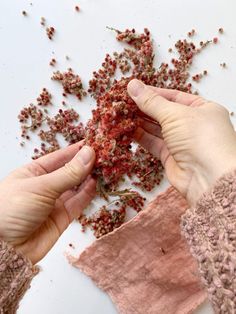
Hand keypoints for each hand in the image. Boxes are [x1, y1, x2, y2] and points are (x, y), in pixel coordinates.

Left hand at [0, 142, 95, 263]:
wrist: (3, 249)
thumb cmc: (10, 210)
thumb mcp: (41, 186)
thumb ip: (68, 173)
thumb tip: (88, 154)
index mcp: (33, 172)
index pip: (59, 157)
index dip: (76, 150)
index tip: (93, 143)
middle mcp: (44, 186)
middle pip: (69, 171)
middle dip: (85, 163)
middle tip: (103, 154)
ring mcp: (53, 202)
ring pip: (76, 186)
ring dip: (89, 177)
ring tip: (104, 167)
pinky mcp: (62, 218)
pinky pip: (78, 202)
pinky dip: (88, 193)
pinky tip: (96, 182)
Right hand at [128, 79, 235, 204]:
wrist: (208, 177)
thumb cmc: (201, 140)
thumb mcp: (174, 114)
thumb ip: (151, 102)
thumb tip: (134, 86)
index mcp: (202, 108)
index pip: (174, 96)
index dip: (153, 93)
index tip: (134, 90)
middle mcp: (193, 125)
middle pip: (164, 112)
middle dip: (144, 108)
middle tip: (124, 102)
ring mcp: (182, 142)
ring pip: (156, 129)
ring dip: (140, 122)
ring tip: (122, 114)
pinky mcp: (171, 157)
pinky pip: (153, 143)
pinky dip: (141, 137)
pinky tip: (128, 130)